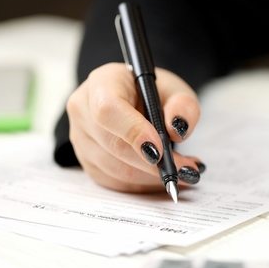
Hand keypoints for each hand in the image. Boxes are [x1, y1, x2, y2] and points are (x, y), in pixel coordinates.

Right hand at [66, 63, 204, 192]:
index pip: (108, 110)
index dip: (133, 132)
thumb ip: (183, 105)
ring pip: (116, 169)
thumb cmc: (153, 93)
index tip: (160, 150)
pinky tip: (165, 176)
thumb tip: (178, 129)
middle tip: (187, 169)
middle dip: (153, 164)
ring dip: (153, 177)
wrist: (135, 100)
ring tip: (184, 172)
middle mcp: (83, 109)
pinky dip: (145, 184)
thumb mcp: (175, 90)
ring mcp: (81, 138)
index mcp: (102, 82)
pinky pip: (116, 182)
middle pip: (113, 145)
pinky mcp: (87, 162)